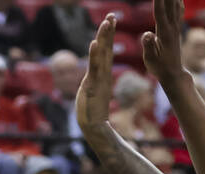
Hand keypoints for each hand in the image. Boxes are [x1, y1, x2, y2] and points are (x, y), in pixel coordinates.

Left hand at [76, 14, 116, 132]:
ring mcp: (98, 79)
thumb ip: (95, 80)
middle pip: (106, 48)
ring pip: (102, 54)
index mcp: (103, 73)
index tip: (110, 19)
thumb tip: (94, 76)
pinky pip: (94, 68)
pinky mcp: (92, 86)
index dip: (108, 35)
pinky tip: (95, 43)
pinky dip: (94, 55)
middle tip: (111, 14)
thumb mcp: (94, 90)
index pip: (106, 50)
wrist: (94, 127)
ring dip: (104, 37)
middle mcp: (103, 73)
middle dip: (108, 31)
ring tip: (106, 22)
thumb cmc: (93, 112)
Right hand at [142, 0, 185, 84]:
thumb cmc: (159, 68)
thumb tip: (147, 35)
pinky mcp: (177, 29)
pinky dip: (178, 1)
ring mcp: (176, 27)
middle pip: (169, 3)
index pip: (160, 11)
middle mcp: (172, 27)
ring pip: (176, 4)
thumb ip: (148, 46)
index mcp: (164, 33)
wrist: (173, 74)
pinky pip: (179, 10)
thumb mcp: (150, 60)